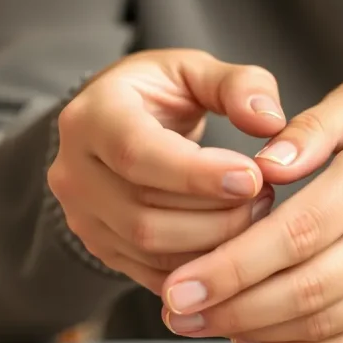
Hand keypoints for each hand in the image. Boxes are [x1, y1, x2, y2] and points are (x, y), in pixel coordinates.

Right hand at [47, 50, 286, 294]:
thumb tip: (269, 120)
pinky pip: (153, 272)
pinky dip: (201, 267)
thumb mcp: (196, 70)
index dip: (196, 173)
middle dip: (215, 214)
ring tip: (255, 214)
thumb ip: (240, 85)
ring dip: (213, 242)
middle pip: (143, 213)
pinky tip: (235, 244)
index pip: (136, 153)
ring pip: (149, 249)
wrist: (118, 122)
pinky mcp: (99, 247)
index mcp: (91, 115)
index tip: (253, 178)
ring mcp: (81, 215)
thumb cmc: (160, 92)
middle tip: (266, 197)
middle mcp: (73, 170)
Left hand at [159, 79, 342, 342]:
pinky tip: (254, 334)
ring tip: (201, 323)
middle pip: (305, 288)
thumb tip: (263, 163)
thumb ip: (313, 126)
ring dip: (253, 331)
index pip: (298, 232)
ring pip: (324, 323)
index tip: (181, 282)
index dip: (232, 265)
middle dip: (229, 307)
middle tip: (175, 311)